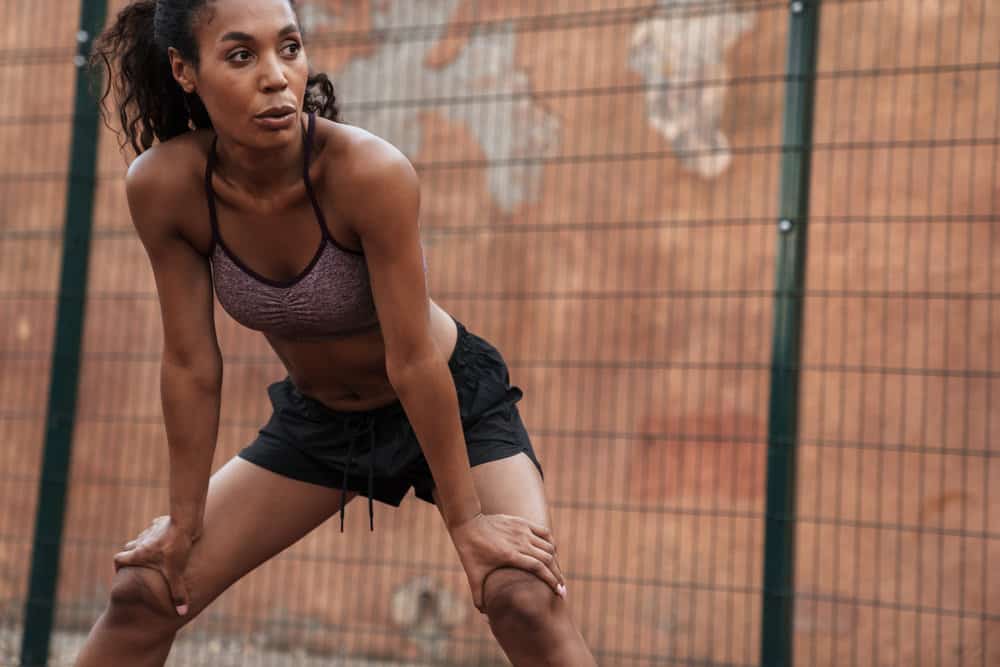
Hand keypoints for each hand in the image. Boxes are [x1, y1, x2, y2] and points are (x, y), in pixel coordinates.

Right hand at [113, 515, 195, 615]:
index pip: (118, 559)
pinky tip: (168, 538)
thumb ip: (178, 594)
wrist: (185, 523)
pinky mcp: (162, 523)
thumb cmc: (177, 548)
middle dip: (132, 556)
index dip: (118, 566)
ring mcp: (150, 531)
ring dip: (145, 544)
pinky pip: (155, 527)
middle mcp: (141, 542)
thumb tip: (182, 613)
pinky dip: (158, 532)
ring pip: (141, 538)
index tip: (122, 572)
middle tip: (140, 565)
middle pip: (128, 548)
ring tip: (155, 553)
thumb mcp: (176, 574)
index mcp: (138, 554)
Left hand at [448, 513, 565, 611]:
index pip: (539, 568)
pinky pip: (544, 532)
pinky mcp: (522, 522)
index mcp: (510, 555)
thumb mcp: (473, 575)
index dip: (552, 581)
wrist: (467, 523)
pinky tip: (552, 553)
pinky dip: (551, 544)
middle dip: (557, 575)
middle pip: (548, 558)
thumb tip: (485, 616)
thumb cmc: (470, 551)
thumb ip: (478, 597)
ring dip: (556, 560)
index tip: (559, 592)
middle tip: (562, 588)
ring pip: (548, 545)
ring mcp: (522, 530)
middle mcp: (520, 541)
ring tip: (557, 574)